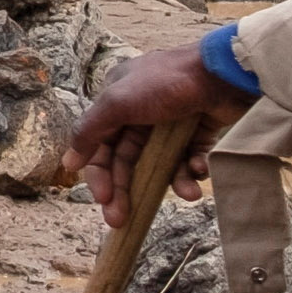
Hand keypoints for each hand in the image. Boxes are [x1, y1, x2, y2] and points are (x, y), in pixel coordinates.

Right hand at [68, 38, 255, 221]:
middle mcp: (140, 112)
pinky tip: (201, 171)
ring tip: (188, 194)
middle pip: (127, 160)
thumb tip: (68, 163)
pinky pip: (189, 159)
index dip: (98, 174)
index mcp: (116, 101)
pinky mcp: (198, 131)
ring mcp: (170, 123)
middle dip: (126, 189)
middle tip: (122, 219)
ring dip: (173, 181)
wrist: (223, 73)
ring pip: (161, 163)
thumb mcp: (117, 102)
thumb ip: (90, 132)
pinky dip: (194, 168)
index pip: (99, 145)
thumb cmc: (164, 83)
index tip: (102, 200)